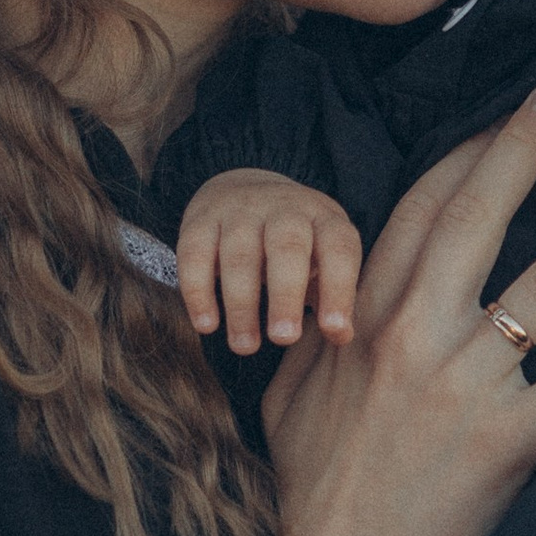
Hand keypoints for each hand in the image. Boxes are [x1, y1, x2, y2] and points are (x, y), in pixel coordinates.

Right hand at [178, 170, 363, 352]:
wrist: (244, 188)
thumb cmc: (295, 243)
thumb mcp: (322, 258)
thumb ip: (333, 297)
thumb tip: (340, 337)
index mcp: (323, 218)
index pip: (338, 249)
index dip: (338, 289)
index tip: (333, 330)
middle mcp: (283, 208)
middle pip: (286, 247)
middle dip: (285, 295)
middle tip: (284, 338)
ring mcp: (239, 211)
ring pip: (239, 255)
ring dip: (241, 304)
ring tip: (245, 346)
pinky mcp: (200, 221)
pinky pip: (195, 255)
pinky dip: (199, 293)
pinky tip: (207, 326)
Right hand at [222, 93, 535, 535]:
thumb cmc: (312, 492)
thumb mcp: (294, 393)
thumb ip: (320, 333)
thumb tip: (329, 295)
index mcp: (360, 316)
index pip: (420, 209)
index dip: (465, 152)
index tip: (500, 116)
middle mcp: (413, 334)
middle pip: (480, 215)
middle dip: (525, 145)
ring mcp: (464, 385)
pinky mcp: (508, 440)